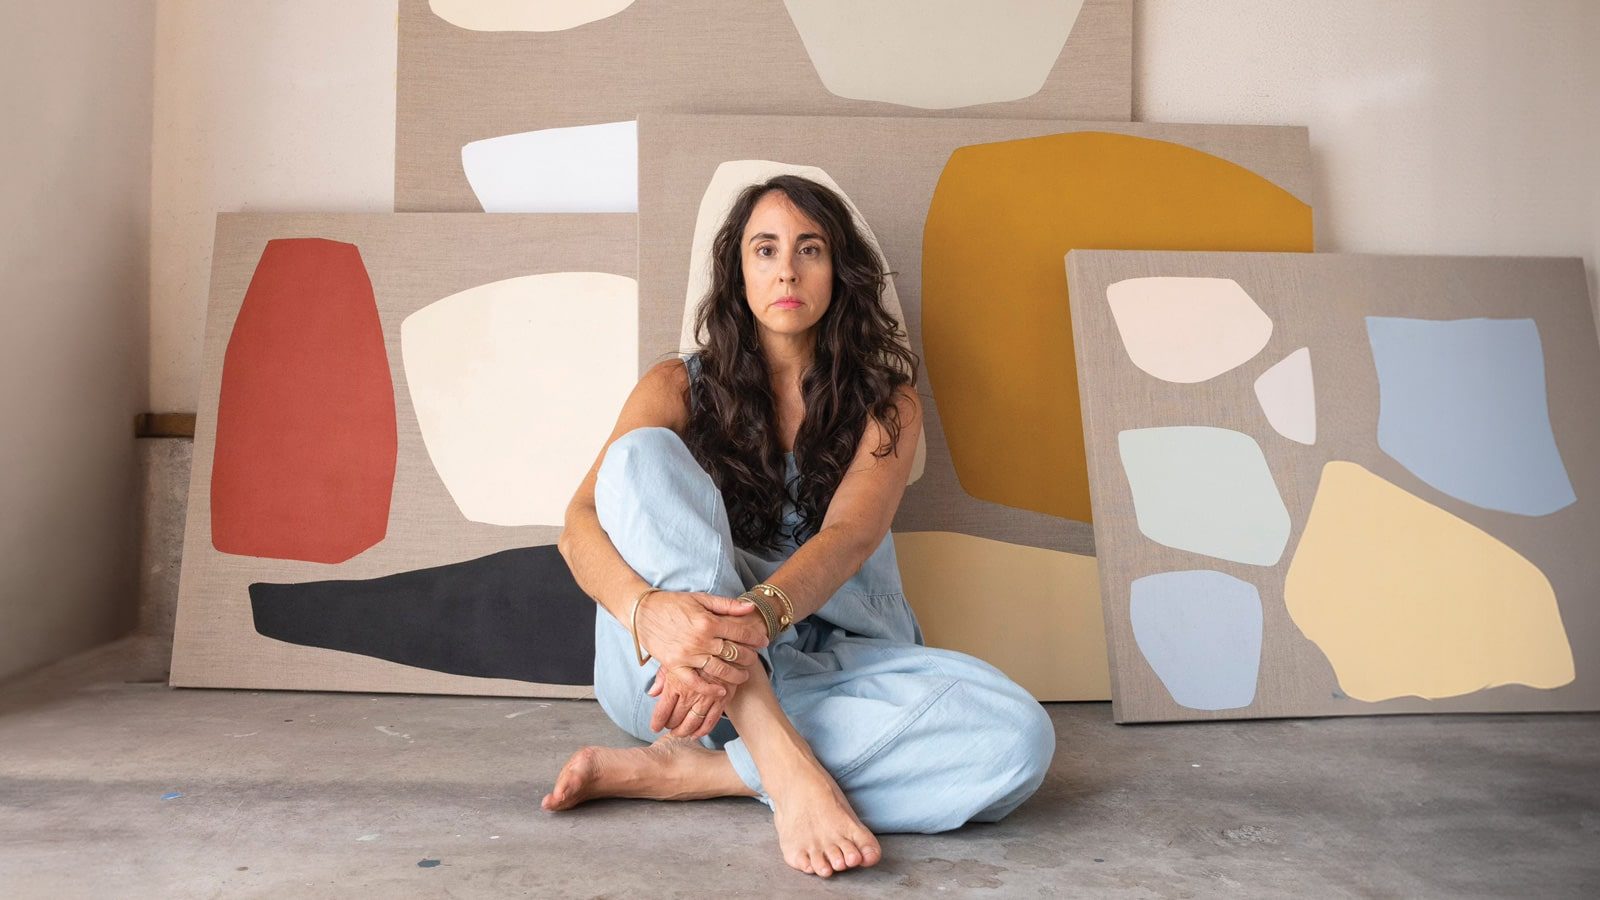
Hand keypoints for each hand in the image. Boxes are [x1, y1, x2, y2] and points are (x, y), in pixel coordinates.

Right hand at [634, 591, 768, 738]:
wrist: (642, 612)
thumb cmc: (672, 603)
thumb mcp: (701, 599)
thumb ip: (726, 605)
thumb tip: (751, 607)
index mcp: (708, 621)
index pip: (740, 632)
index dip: (755, 637)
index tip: (763, 641)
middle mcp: (700, 640)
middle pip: (733, 652)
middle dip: (748, 657)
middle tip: (755, 659)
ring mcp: (688, 655)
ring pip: (718, 669)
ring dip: (735, 674)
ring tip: (743, 676)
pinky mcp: (675, 665)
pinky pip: (695, 682)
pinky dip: (709, 689)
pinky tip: (721, 691)